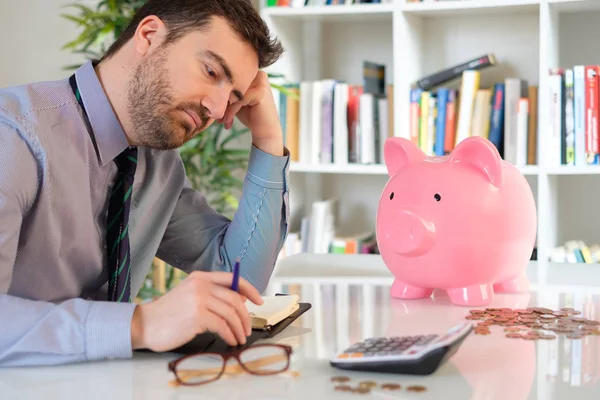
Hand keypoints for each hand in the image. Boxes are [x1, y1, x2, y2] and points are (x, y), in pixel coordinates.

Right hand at [130, 271, 263, 351]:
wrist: (145, 324)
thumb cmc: (168, 314)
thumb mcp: (189, 295)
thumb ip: (211, 294)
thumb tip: (239, 302)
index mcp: (200, 277)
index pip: (232, 279)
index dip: (249, 289)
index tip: (259, 300)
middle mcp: (201, 285)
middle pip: (235, 298)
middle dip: (245, 316)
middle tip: (248, 328)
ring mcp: (199, 299)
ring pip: (231, 313)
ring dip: (239, 328)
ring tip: (240, 338)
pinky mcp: (197, 315)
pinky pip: (223, 325)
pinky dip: (230, 334)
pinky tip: (230, 340)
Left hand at [218, 71, 283, 155]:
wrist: (265, 130)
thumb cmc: (250, 114)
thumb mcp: (235, 98)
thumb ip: (227, 89)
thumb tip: (206, 86)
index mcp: (251, 71)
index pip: (229, 78)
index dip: (220, 93)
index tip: (211, 108)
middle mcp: (257, 73)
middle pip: (231, 84)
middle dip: (221, 101)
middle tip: (216, 117)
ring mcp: (260, 81)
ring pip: (234, 92)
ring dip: (225, 108)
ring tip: (222, 121)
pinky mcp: (260, 92)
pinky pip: (239, 100)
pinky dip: (231, 112)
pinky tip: (228, 122)